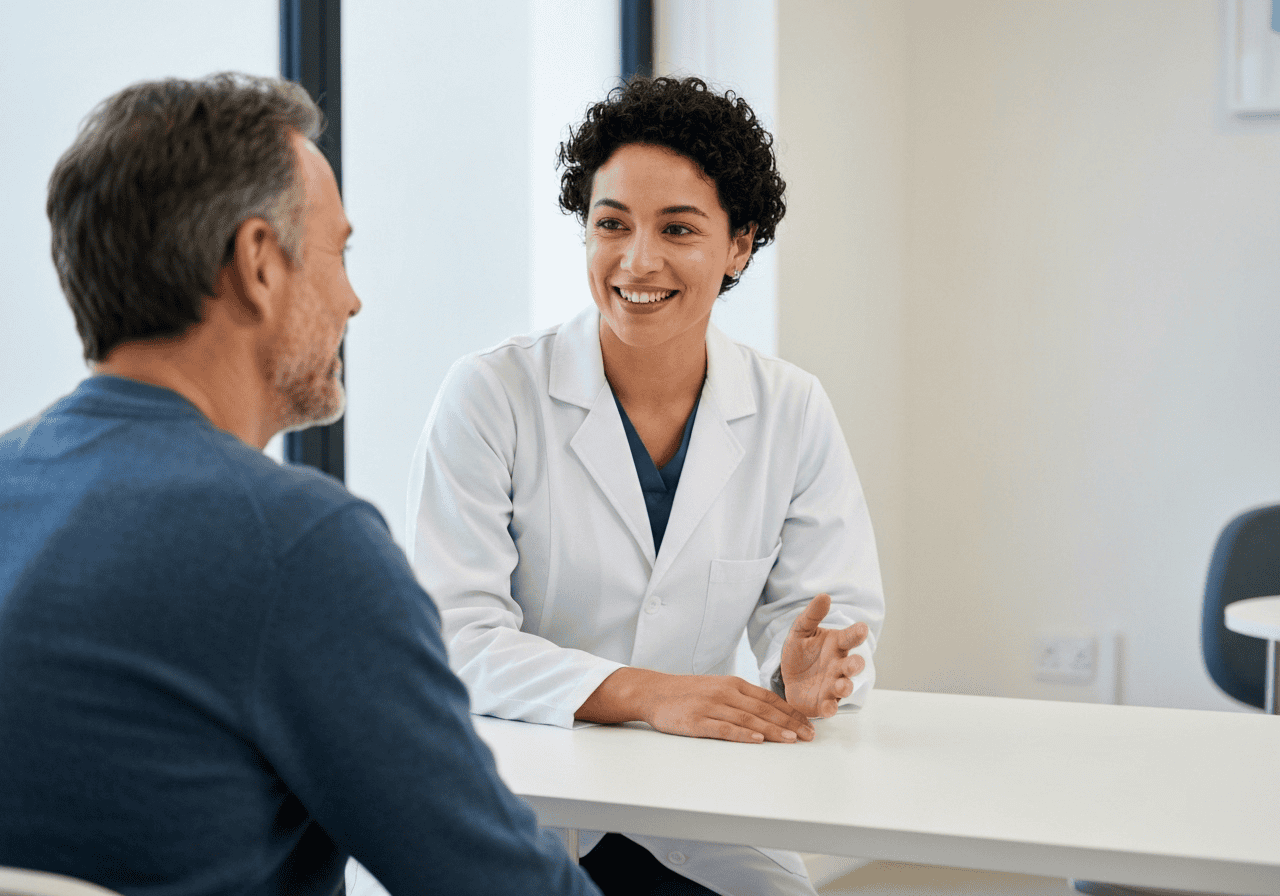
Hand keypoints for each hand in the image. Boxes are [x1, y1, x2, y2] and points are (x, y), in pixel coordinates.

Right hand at [576, 667, 814, 743]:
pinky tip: (757, 740)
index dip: (791, 712)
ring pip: (748, 719)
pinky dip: (742, 735)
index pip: (769, 698)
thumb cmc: (687, 693)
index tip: (809, 724)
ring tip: (791, 739)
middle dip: (789, 723)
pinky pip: (724, 729)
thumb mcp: (717, 688)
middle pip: (763, 709)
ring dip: (772, 730)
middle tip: (808, 736)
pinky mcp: (696, 721)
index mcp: (733, 684)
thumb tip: (770, 713)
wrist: (653, 691)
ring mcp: (711, 706)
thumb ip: (741, 699)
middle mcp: (725, 692)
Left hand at [780, 593, 868, 718]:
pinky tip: (827, 708)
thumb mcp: (800, 631)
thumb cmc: (800, 652)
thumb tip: (824, 595)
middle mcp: (839, 665)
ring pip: (845, 687)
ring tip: (841, 686)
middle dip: (856, 665)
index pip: (850, 637)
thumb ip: (812, 615)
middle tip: (852, 664)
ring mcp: (833, 685)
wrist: (788, 676)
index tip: (861, 628)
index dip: (857, 633)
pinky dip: (830, 708)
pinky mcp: (824, 702)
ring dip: (845, 687)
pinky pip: (830, 707)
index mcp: (837, 645)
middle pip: (854, 665)